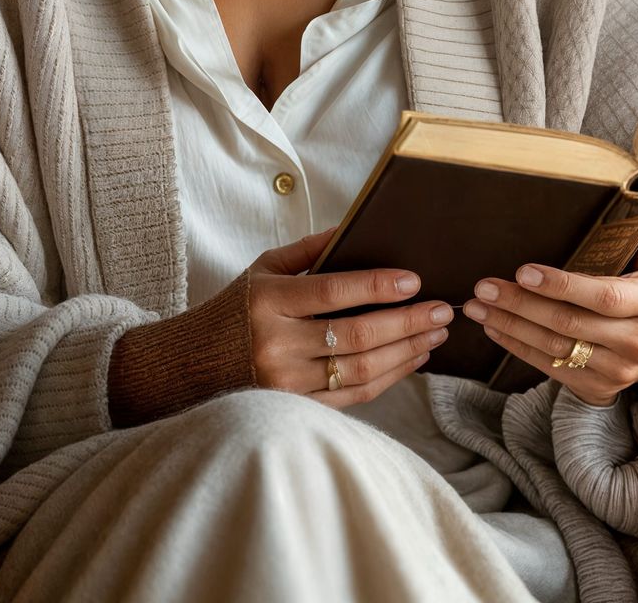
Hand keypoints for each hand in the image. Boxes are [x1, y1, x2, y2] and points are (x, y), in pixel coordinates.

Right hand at [247, 226, 453, 407]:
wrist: (195, 364)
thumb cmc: (238, 307)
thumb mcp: (264, 267)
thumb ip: (308, 249)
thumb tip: (353, 227)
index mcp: (268, 301)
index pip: (332, 292)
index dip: (376, 286)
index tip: (413, 280)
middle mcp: (277, 344)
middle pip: (356, 335)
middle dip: (407, 322)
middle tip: (442, 309)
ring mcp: (287, 383)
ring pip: (361, 370)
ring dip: (406, 351)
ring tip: (435, 333)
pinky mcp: (297, 408)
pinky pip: (353, 396)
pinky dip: (388, 378)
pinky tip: (412, 358)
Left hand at [460, 210, 637, 406]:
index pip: (603, 296)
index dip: (561, 286)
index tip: (522, 271)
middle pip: (570, 324)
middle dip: (520, 305)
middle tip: (483, 287)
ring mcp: (621, 372)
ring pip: (556, 349)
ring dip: (511, 327)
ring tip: (477, 306)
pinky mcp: (602, 390)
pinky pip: (553, 369)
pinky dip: (519, 349)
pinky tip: (494, 328)